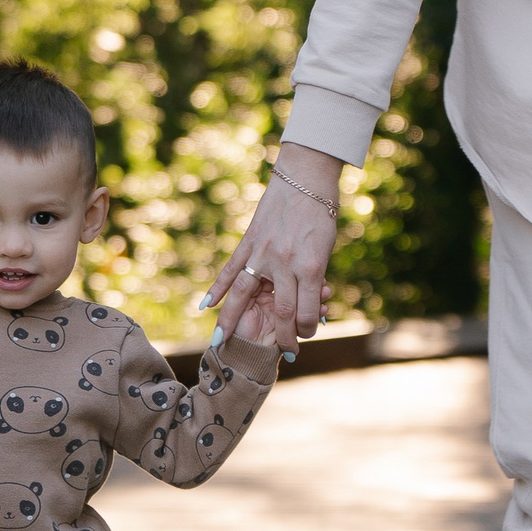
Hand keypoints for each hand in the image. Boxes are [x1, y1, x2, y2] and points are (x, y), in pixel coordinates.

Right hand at [206, 143, 342, 349]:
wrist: (306, 178)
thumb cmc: (322, 214)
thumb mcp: (324, 249)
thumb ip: (313, 277)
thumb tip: (310, 305)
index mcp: (309, 266)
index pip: (306, 310)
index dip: (308, 328)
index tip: (307, 335)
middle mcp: (284, 262)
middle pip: (281, 311)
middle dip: (282, 335)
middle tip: (283, 352)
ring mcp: (263, 252)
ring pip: (245, 294)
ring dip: (232, 321)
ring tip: (221, 342)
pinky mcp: (249, 241)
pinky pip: (230, 268)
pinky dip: (217, 288)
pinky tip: (206, 305)